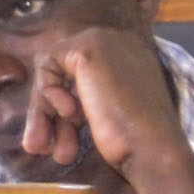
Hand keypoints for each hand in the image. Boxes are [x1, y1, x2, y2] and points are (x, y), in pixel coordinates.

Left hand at [21, 26, 193, 193]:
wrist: (153, 151)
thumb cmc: (137, 144)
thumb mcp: (109, 114)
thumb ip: (89, 98)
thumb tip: (57, 100)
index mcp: (131, 58)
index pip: (83, 73)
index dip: (68, 106)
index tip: (64, 139)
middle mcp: (120, 43)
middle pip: (64, 70)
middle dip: (49, 111)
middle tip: (40, 146)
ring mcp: (105, 42)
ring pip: (53, 68)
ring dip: (42, 110)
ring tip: (40, 146)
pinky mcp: (88, 48)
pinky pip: (48, 64)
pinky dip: (48, 94)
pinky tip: (69, 114)